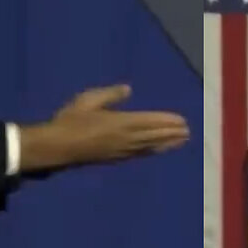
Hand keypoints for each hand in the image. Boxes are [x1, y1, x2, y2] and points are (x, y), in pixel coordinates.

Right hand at [18, 84, 189, 171]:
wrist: (58, 147)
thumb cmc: (70, 121)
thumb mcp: (88, 100)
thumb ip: (110, 94)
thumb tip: (128, 89)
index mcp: (120, 122)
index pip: (150, 121)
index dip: (167, 121)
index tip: (182, 120)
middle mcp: (125, 138)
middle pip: (154, 135)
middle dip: (172, 133)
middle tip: (189, 131)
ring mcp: (121, 150)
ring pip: (150, 146)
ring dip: (167, 143)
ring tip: (181, 140)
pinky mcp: (115, 158)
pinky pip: (140, 154)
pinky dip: (153, 151)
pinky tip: (158, 150)